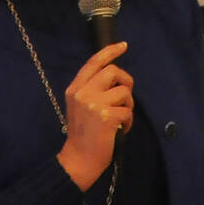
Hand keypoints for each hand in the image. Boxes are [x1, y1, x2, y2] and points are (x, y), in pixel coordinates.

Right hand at [54, 41, 132, 188]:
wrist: (79, 158)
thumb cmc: (82, 133)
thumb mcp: (80, 106)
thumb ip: (92, 89)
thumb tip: (115, 76)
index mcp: (75, 88)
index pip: (93, 62)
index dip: (110, 51)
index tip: (123, 46)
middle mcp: (83, 92)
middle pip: (113, 71)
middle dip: (126, 82)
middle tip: (126, 96)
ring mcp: (94, 104)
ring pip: (124, 92)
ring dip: (128, 105)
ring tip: (121, 118)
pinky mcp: (107, 116)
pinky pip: (127, 111)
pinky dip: (129, 121)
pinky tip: (121, 130)